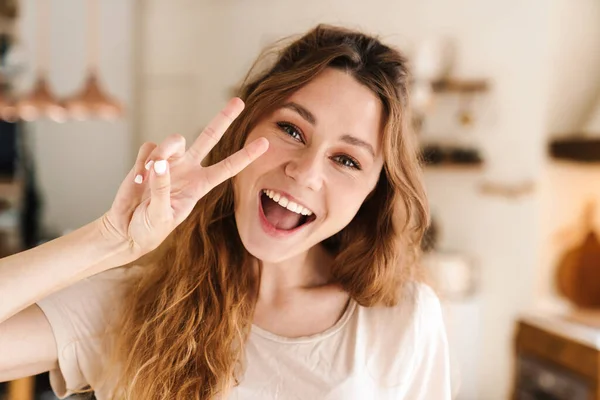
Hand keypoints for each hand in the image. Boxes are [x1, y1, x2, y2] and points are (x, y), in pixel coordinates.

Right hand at [99, 98, 267, 255]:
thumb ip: (162, 189)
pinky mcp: (147, 158)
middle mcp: (187, 169)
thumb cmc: (149, 230)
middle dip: (223, 118)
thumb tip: (161, 164)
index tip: (265, 142)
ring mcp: (168, 162)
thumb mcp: (160, 216)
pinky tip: (137, 180)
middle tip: (239, 101)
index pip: (228, 167)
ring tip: (147, 177)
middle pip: (208, 138)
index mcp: (199, 186)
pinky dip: (141, 162)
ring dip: (162, 153)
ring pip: (173, 141)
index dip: (246, 155)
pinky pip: (148, 147)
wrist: (125, 230)